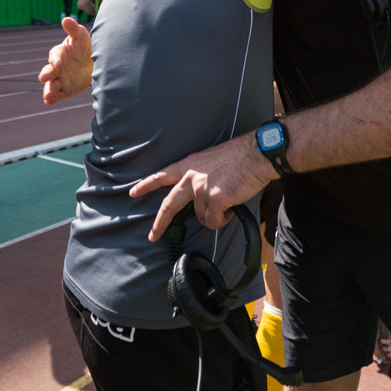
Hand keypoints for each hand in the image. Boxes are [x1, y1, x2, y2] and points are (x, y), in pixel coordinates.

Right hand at [38, 17, 91, 104]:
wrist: (95, 62)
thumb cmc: (86, 46)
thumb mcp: (81, 35)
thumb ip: (73, 29)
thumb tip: (66, 19)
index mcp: (59, 54)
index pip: (55, 56)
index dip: (56, 60)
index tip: (58, 63)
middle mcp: (57, 68)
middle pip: (49, 71)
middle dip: (46, 74)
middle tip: (44, 78)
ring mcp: (60, 79)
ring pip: (51, 85)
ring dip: (48, 90)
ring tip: (47, 96)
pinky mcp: (65, 90)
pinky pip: (57, 95)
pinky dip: (52, 98)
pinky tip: (49, 102)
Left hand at [129, 135, 274, 241]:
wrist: (257, 154)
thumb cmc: (240, 157)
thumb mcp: (211, 161)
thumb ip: (200, 178)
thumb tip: (202, 199)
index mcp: (189, 165)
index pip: (162, 175)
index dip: (146, 185)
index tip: (133, 193)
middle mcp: (190, 177)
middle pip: (169, 205)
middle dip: (159, 223)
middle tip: (152, 236)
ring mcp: (200, 189)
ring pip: (202, 217)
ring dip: (215, 215)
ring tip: (229, 200)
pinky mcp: (213, 200)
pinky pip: (214, 221)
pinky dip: (224, 218)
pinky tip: (232, 205)